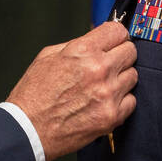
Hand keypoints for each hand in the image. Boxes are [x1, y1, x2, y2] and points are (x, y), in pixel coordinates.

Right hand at [6, 20, 136, 160]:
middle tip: (108, 65)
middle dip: (120, 56)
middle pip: (130, 52)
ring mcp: (108, 94)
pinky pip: (132, 101)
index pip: (118, 31)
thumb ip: (77, 45)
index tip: (114, 42)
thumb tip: (98, 40)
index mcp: (82, 51)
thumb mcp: (48, 56)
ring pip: (133, 76)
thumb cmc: (34, 94)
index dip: (116, 36)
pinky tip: (103, 103)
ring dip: (120, 80)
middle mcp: (99, 70)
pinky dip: (121, 102)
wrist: (28, 130)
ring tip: (101, 87)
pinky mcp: (112, 116)